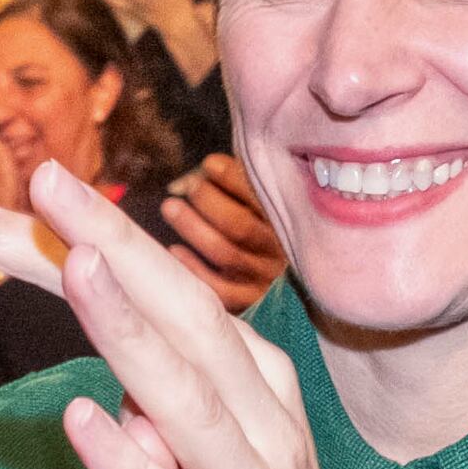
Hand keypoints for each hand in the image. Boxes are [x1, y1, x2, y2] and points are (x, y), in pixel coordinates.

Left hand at [160, 152, 285, 312]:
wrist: (297, 287)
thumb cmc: (270, 235)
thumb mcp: (269, 207)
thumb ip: (247, 188)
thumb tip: (208, 167)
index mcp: (287, 221)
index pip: (261, 196)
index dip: (233, 178)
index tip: (209, 165)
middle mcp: (278, 251)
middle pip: (239, 226)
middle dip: (208, 202)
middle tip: (188, 187)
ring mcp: (264, 279)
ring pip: (225, 254)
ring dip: (193, 229)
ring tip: (170, 207)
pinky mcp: (250, 303)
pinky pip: (219, 290)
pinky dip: (194, 269)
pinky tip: (173, 251)